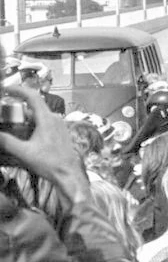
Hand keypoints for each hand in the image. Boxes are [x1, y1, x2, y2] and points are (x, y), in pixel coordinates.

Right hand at [0, 85, 89, 204]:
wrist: (68, 173)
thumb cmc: (49, 163)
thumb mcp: (24, 152)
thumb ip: (6, 141)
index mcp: (47, 119)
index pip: (32, 96)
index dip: (18, 90)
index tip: (6, 89)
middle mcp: (54, 118)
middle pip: (32, 108)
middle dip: (17, 111)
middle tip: (5, 118)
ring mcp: (58, 124)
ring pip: (38, 116)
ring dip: (24, 120)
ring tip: (12, 129)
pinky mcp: (59, 132)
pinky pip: (43, 123)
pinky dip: (32, 126)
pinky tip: (24, 137)